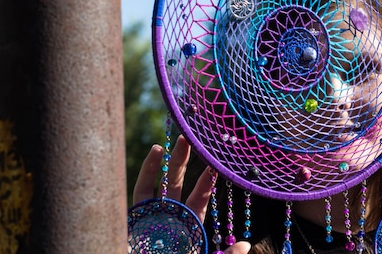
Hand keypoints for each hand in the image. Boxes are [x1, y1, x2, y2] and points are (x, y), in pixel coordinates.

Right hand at [132, 135, 250, 253]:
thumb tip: (246, 245)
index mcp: (188, 227)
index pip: (199, 198)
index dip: (207, 180)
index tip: (216, 162)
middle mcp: (170, 218)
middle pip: (180, 184)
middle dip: (187, 161)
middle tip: (195, 138)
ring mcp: (153, 216)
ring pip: (161, 183)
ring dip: (169, 161)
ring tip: (177, 139)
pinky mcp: (135, 218)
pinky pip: (141, 192)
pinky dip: (148, 171)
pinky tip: (156, 152)